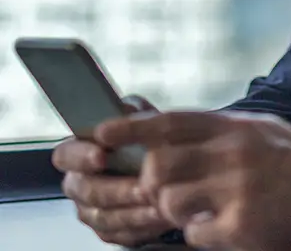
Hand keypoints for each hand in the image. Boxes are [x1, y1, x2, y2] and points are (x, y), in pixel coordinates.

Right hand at [52, 96, 175, 246]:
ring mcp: (91, 210)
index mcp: (80, 151)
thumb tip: (124, 109)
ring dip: (132, 211)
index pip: (65, 155)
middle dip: (116, 189)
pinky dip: (141, 226)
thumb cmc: (151, 137)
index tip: (102, 155)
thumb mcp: (144, 117)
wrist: (172, 165)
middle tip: (142, 186)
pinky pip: (120, 234)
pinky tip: (160, 216)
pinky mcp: (109, 230)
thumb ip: (132, 113)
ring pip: (104, 217)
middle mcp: (79, 183)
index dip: (80, 156)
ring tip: (158, 203)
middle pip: (86, 191)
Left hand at [95, 110, 290, 250]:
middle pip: (159, 165)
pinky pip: (194, 233)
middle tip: (165, 188)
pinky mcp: (240, 226)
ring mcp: (236, 191)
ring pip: (170, 201)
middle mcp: (234, 154)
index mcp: (237, 127)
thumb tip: (172, 128)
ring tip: (204, 206)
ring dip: (178, 209)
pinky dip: (202, 234)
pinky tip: (226, 225)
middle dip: (152, 181)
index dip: (132, 128)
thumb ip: (222, 127)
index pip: (172, 122)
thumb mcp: (264, 129)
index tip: (101, 133)